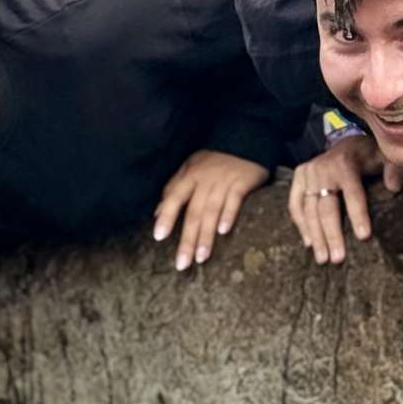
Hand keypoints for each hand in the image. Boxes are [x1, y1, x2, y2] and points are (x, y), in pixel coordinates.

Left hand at [154, 151, 269, 269]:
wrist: (245, 139)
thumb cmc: (213, 160)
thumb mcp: (190, 168)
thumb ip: (174, 189)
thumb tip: (157, 213)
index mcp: (189, 176)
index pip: (174, 198)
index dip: (167, 217)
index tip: (158, 237)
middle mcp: (205, 180)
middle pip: (194, 213)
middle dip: (187, 239)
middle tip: (182, 264)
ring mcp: (224, 181)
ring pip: (212, 211)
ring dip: (206, 235)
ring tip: (201, 258)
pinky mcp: (242, 182)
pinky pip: (234, 200)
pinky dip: (228, 215)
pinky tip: (223, 232)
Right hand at [289, 135, 402, 262]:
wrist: (345, 143)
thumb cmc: (369, 155)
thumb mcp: (385, 155)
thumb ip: (394, 167)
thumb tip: (394, 188)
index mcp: (346, 163)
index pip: (352, 193)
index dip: (358, 215)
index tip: (363, 237)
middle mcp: (323, 168)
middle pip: (326, 207)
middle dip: (332, 235)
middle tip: (338, 259)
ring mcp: (308, 173)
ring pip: (309, 210)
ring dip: (316, 236)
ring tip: (324, 259)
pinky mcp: (299, 178)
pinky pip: (295, 204)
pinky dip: (301, 224)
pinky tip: (309, 243)